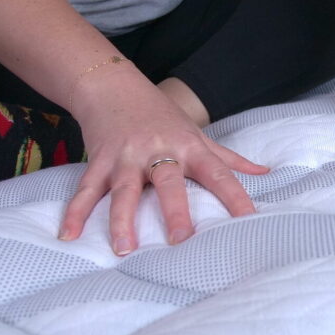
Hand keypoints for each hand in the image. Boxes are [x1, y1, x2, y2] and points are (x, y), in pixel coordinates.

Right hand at [58, 65, 268, 255]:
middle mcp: (159, 151)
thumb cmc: (163, 116)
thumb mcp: (199, 134)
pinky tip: (68, 235)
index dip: (236, 196)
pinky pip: (86, 188)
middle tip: (182, 241)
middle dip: (175, 210)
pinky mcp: (99, 159)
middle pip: (168, 182)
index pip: (219, 174)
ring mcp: (126, 156)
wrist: (112, 86)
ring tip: (123, 248)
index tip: (249, 221)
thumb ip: (230, 158)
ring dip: (121, 219)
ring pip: (123, 189)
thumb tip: (266, 173)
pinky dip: (75, 212)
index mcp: (190, 147)